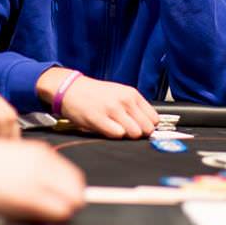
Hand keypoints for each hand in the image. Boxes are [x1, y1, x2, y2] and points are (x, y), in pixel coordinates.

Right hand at [0, 126, 84, 220]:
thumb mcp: (11, 155)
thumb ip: (32, 165)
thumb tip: (47, 183)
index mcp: (39, 151)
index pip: (72, 175)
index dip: (68, 191)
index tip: (62, 200)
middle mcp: (43, 161)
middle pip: (77, 187)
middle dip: (70, 200)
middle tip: (57, 211)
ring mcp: (37, 178)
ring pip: (72, 199)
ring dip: (63, 209)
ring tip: (45, 214)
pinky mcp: (28, 196)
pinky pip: (59, 210)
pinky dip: (55, 216)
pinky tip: (40, 217)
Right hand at [38, 69, 158, 138]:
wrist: (71, 89)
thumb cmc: (95, 93)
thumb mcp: (120, 93)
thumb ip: (135, 107)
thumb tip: (148, 125)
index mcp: (132, 94)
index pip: (154, 118)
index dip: (149, 127)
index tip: (143, 129)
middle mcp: (124, 100)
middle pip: (147, 128)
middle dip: (140, 133)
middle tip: (129, 131)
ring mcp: (112, 109)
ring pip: (134, 133)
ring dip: (127, 136)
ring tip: (117, 129)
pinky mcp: (98, 119)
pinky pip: (117, 134)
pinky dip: (114, 135)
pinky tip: (107, 129)